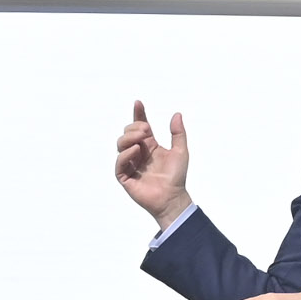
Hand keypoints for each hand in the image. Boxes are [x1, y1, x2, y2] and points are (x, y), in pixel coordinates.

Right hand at [115, 100, 192, 225]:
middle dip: (134, 128)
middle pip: (128, 133)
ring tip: (140, 139)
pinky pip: (119, 162)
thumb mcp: (181, 151)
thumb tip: (176, 114)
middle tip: (146, 131)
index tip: (138, 103)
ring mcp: (130, 164)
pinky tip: (136, 151)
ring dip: (129, 138)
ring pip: (120, 145)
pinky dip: (125, 154)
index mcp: (150, 146)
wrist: (172, 197)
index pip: (140, 127)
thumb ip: (178, 133)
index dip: (139, 114)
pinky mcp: (125, 177)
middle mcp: (138, 153)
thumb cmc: (176, 177)